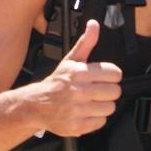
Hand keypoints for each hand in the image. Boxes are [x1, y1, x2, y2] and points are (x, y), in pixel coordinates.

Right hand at [37, 20, 122, 137]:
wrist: (36, 105)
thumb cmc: (56, 83)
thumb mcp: (70, 60)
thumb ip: (86, 42)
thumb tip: (94, 25)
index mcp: (79, 72)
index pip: (115, 74)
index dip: (111, 76)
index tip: (103, 78)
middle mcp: (78, 91)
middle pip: (115, 91)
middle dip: (107, 91)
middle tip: (96, 91)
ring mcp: (78, 110)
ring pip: (110, 107)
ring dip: (102, 105)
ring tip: (90, 102)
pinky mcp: (77, 125)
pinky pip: (101, 122)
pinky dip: (95, 119)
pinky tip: (85, 112)